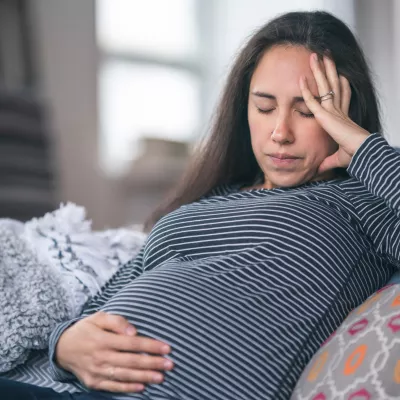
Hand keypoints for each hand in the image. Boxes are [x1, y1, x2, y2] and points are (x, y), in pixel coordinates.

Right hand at [55, 311, 173, 392]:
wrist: (62, 348)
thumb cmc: (85, 329)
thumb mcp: (98, 317)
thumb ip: (116, 321)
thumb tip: (133, 331)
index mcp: (103, 339)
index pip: (132, 344)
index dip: (150, 346)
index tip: (167, 348)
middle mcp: (100, 356)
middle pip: (131, 361)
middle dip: (153, 363)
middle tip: (170, 364)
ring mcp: (96, 371)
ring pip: (124, 375)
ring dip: (144, 376)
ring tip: (161, 377)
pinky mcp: (93, 382)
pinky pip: (113, 386)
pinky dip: (128, 388)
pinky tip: (142, 387)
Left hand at [299, 53, 369, 174]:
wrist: (361, 154)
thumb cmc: (355, 155)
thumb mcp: (338, 158)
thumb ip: (328, 161)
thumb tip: (319, 170)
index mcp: (343, 117)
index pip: (341, 97)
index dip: (341, 84)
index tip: (339, 74)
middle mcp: (339, 110)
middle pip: (333, 84)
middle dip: (328, 70)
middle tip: (324, 56)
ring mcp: (333, 110)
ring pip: (324, 85)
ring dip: (319, 70)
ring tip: (315, 55)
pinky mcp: (326, 115)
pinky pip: (313, 99)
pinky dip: (307, 89)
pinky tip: (301, 77)